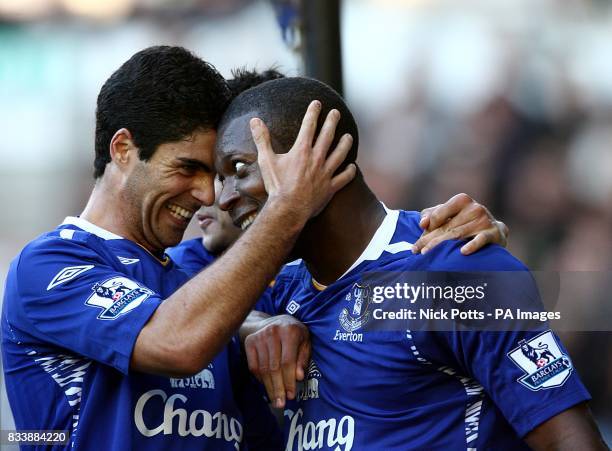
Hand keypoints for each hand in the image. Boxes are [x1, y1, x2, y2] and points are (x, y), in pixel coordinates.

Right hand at [243, 314, 310, 408]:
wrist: (272, 321)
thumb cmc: (293, 334)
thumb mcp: (305, 341)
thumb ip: (303, 358)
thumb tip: (299, 377)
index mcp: (290, 332)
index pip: (288, 361)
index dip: (289, 380)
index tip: (291, 395)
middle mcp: (273, 332)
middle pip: (274, 367)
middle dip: (278, 388)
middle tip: (281, 404)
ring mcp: (259, 337)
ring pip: (263, 369)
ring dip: (269, 387)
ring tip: (275, 400)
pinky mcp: (250, 342)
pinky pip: (253, 366)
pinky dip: (260, 379)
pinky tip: (267, 386)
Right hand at [250, 100, 356, 223]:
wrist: (288, 209)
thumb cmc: (276, 186)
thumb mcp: (266, 161)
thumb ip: (262, 139)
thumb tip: (254, 120)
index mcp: (302, 151)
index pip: (309, 126)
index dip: (313, 113)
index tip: (317, 103)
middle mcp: (317, 159)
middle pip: (327, 136)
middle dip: (332, 122)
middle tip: (336, 113)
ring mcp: (325, 173)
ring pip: (340, 154)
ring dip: (345, 144)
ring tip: (348, 136)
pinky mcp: (330, 188)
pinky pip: (344, 178)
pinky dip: (349, 171)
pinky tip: (352, 166)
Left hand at [412, 193, 508, 254]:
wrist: (494, 231)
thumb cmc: (465, 222)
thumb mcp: (449, 214)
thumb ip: (432, 215)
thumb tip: (422, 223)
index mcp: (461, 200)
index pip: (438, 215)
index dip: (427, 229)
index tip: (417, 242)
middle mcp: (474, 208)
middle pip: (446, 227)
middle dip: (429, 240)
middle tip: (416, 251)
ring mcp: (484, 220)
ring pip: (458, 235)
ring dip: (441, 246)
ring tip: (427, 254)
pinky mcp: (493, 233)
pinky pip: (481, 239)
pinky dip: (472, 245)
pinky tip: (463, 252)